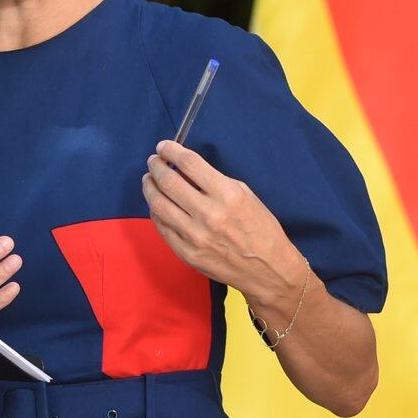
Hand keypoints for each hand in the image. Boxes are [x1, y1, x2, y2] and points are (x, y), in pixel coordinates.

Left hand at [143, 141, 302, 306]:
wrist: (268, 270)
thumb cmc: (261, 230)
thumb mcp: (245, 196)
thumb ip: (214, 182)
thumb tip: (186, 170)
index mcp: (227, 195)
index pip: (189, 164)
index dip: (172, 151)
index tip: (164, 147)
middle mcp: (208, 214)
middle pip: (168, 182)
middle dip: (156, 167)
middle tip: (153, 161)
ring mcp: (195, 236)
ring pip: (158, 204)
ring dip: (149, 187)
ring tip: (149, 180)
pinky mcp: (186, 253)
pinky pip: (162, 227)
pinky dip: (155, 211)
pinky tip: (156, 203)